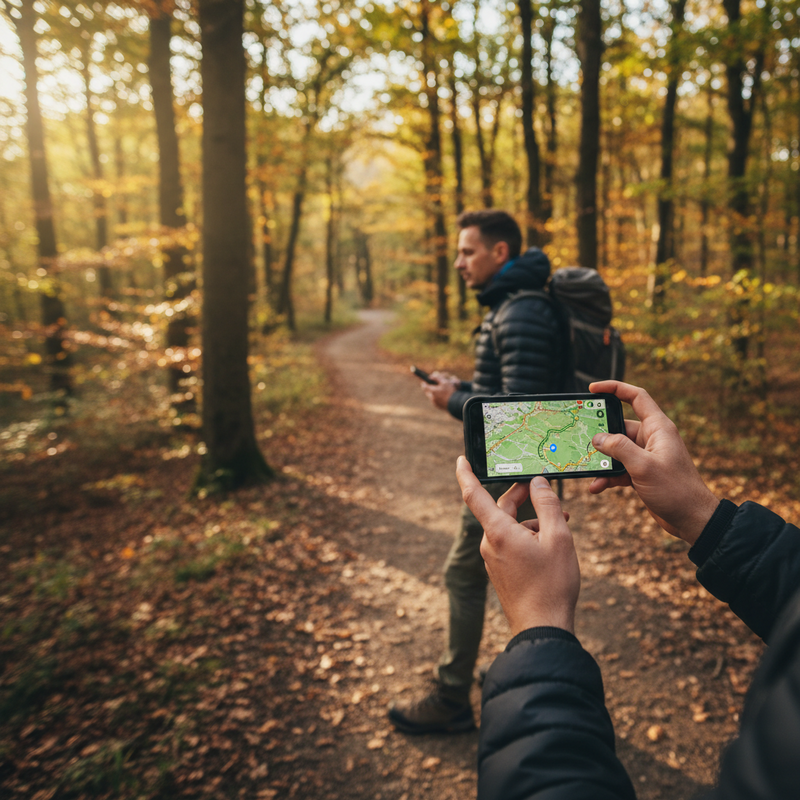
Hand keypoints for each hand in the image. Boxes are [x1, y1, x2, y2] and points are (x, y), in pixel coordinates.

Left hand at [422, 371, 457, 410]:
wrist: (456, 404)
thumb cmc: (450, 391)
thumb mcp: (444, 382)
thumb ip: (437, 378)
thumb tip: (430, 377)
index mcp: (432, 391)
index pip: (424, 386)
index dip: (424, 383)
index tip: (424, 381)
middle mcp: (432, 398)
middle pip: (427, 392)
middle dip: (428, 389)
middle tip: (430, 386)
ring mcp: (435, 403)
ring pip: (432, 397)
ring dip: (433, 394)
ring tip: (438, 391)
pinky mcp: (439, 407)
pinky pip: (436, 401)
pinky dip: (437, 398)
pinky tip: (442, 396)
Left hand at [456, 457, 579, 635]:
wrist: (542, 628)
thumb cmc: (552, 584)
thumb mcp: (558, 538)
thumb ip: (548, 505)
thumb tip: (539, 483)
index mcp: (497, 532)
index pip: (473, 494)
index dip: (465, 474)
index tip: (461, 459)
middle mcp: (490, 543)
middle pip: (500, 509)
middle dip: (522, 497)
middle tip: (543, 488)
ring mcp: (493, 559)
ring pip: (509, 527)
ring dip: (532, 520)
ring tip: (560, 523)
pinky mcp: (501, 571)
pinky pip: (510, 543)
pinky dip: (528, 536)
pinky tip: (550, 543)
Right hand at [588, 381, 719, 544]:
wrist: (692, 520)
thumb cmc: (676, 490)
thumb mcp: (644, 466)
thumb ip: (619, 448)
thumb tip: (597, 438)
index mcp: (658, 428)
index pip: (636, 397)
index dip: (615, 388)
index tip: (593, 389)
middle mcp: (652, 438)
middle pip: (619, 426)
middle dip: (600, 433)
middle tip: (579, 436)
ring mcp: (646, 456)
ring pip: (616, 450)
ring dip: (601, 460)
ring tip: (586, 467)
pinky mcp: (642, 473)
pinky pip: (619, 468)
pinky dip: (607, 476)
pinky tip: (596, 486)